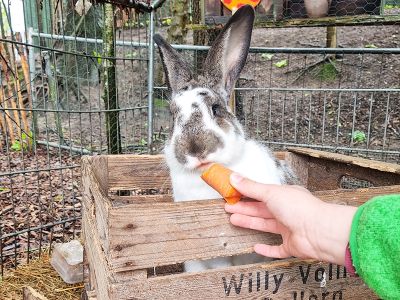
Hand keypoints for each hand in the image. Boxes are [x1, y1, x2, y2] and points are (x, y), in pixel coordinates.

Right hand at [225, 173, 356, 264]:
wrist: (319, 231)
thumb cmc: (300, 208)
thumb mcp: (271, 192)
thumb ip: (251, 187)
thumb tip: (235, 177)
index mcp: (284, 196)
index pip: (261, 194)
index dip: (246, 194)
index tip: (233, 194)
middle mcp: (287, 211)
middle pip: (261, 210)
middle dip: (244, 208)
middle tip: (229, 207)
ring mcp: (289, 229)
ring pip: (265, 225)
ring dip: (249, 222)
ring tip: (234, 220)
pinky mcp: (291, 246)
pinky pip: (277, 248)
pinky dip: (266, 248)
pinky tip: (256, 247)